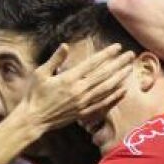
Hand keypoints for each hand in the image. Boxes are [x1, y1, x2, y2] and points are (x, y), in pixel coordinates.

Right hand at [18, 43, 132, 130]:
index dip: (107, 54)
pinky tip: (123, 90)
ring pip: (106, 89)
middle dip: (119, 63)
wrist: (33, 119)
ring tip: (129, 69)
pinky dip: (114, 97)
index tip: (118, 47)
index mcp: (69, 78)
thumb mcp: (41, 73)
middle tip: (131, 55)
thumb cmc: (34, 94)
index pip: (93, 63)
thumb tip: (66, 45)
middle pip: (104, 74)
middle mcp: (79, 90)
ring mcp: (83, 103)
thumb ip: (55, 59)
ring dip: (120, 78)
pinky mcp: (83, 113)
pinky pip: (103, 104)